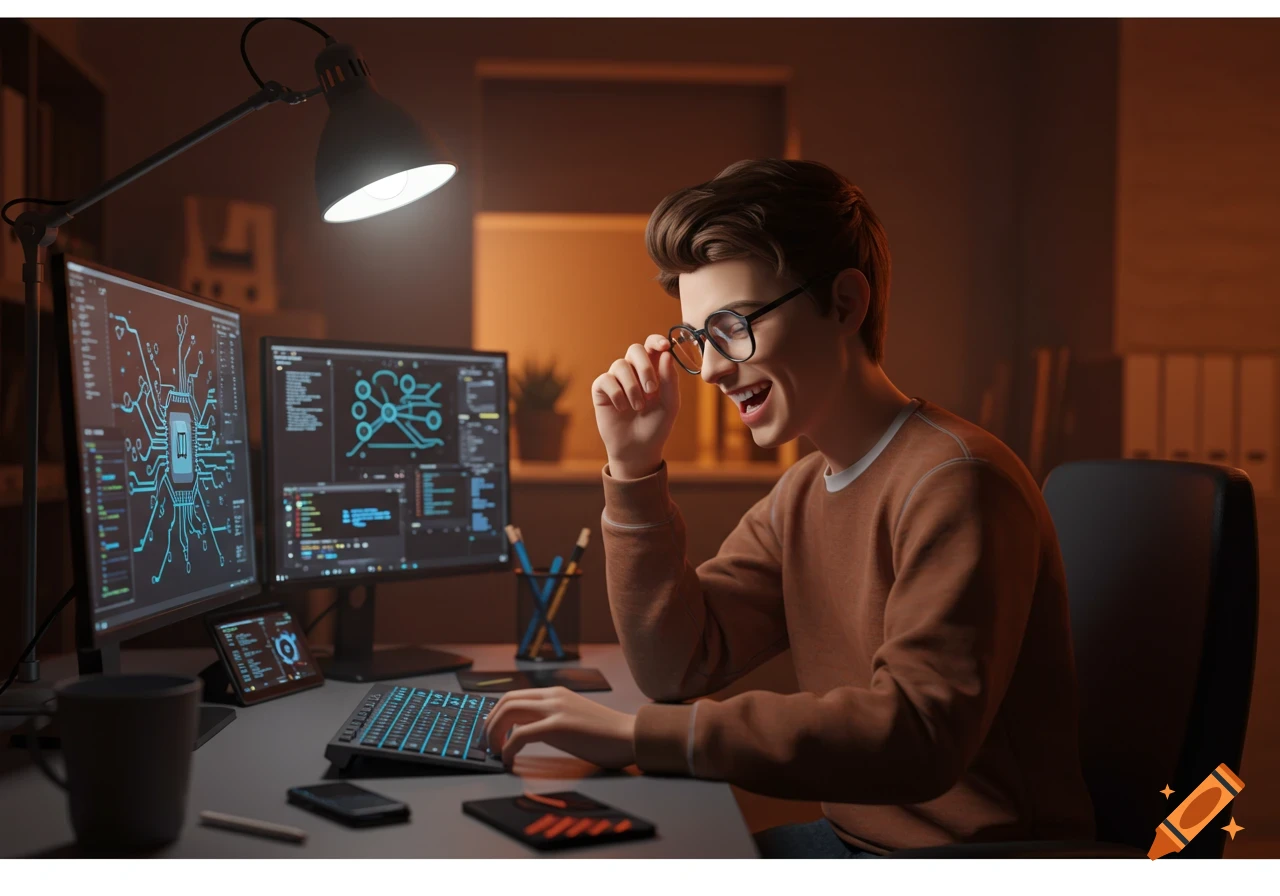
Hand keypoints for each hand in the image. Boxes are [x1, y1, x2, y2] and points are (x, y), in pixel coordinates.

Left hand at [485, 687, 636, 769]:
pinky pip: (521, 735)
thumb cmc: (606, 734)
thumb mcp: (573, 717)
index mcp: (555, 693)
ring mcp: (555, 709)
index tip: (491, 731)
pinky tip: (509, 760)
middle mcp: (552, 696)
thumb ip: (552, 717)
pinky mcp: (559, 726)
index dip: (496, 713)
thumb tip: (527, 730)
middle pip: (506, 701)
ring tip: (496, 752)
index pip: (514, 695)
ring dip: (494, 733)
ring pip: (509, 712)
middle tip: (488, 744)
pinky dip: (508, 748)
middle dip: (490, 723)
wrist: (629, 736)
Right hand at [592, 335, 680, 479]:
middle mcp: (633, 370)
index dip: (656, 341)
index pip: (652, 345)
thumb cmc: (656, 426)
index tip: (663, 347)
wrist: (638, 449)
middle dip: (644, 367)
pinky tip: (623, 408)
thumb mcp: (670, 404)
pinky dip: (617, 394)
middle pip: (635, 350)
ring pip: (620, 365)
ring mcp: (616, 379)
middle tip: (652, 391)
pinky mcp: (601, 389)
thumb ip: (670, 380)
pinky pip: (606, 380)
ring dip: (632, 387)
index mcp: (653, 370)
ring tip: (638, 407)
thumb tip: (666, 354)